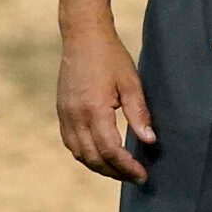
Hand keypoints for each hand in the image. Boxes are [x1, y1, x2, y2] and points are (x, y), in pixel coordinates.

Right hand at [56, 23, 155, 182]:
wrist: (83, 35)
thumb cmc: (110, 56)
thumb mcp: (130, 82)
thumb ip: (139, 113)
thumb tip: (149, 141)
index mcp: (94, 109)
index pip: (110, 151)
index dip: (127, 167)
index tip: (143, 175)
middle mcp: (76, 116)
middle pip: (94, 158)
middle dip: (115, 172)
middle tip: (135, 176)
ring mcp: (65, 114)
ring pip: (80, 154)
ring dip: (99, 167)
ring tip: (119, 170)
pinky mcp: (62, 111)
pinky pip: (71, 143)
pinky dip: (85, 155)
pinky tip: (99, 155)